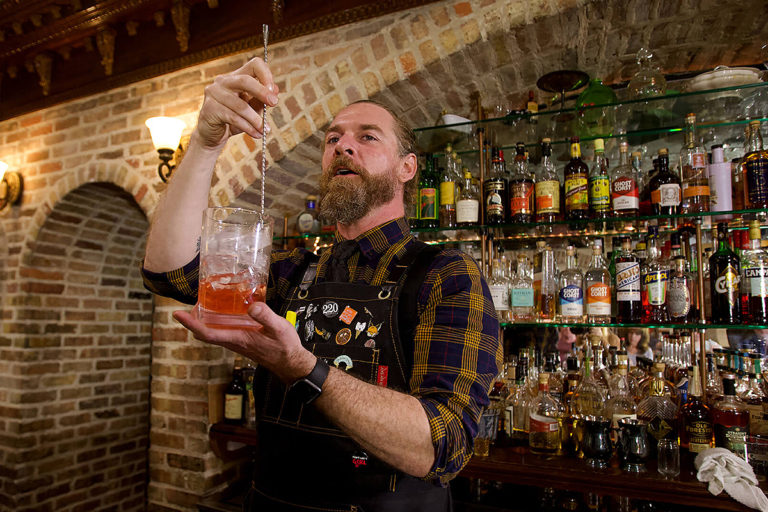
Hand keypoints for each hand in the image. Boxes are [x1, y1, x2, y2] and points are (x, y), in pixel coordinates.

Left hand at [173, 302, 314, 383]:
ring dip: (204, 319)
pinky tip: (226, 310)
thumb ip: (265, 317)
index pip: (206, 333)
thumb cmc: (285, 348)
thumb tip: (251, 306)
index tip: (177, 313)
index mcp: (238, 339)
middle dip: (194, 319)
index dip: (190, 324)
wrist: (291, 363)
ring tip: (206, 301)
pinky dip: (218, 320)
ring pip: (213, 332)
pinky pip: (223, 331)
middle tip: (193, 302)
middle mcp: (233, 342)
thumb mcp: (279, 328)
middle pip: (205, 332)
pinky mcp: (242, 341)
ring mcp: (237, 342)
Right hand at [194, 57, 279, 149]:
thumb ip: (261, 100)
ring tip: (264, 130)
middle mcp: (223, 81)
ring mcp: (214, 93)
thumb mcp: (251, 109)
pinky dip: (248, 127)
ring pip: (241, 105)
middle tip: (274, 103)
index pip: (254, 65)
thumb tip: (274, 90)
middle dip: (262, 92)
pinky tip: (256, 134)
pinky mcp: (209, 108)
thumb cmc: (232, 121)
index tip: (273, 91)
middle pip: (245, 80)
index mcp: (235, 77)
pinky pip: (233, 118)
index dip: (266, 75)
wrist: (211, 136)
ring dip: (256, 120)